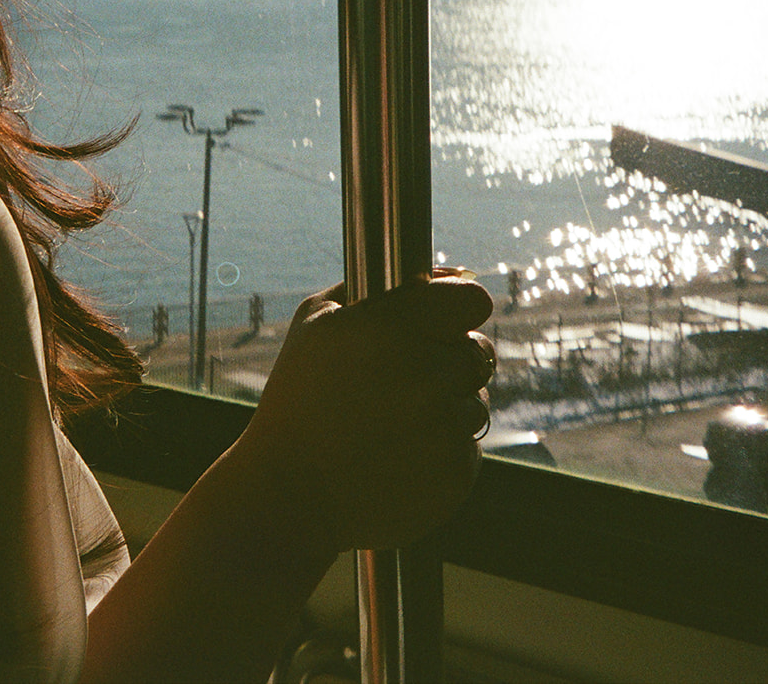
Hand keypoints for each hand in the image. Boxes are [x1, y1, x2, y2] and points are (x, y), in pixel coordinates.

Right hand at [235, 274, 494, 551]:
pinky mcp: (457, 473)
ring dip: (444, 410)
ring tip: (389, 427)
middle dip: (449, 361)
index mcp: (392, 328)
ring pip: (474, 404)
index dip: (459, 308)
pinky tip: (395, 458)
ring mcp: (444, 427)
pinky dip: (439, 452)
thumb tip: (445, 274)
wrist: (288, 493)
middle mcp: (425, 374)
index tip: (445, 321)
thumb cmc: (298, 399)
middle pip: (479, 352)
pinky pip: (467, 448)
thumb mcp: (314, 324)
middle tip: (404, 382)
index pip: (473, 299)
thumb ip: (375, 288)